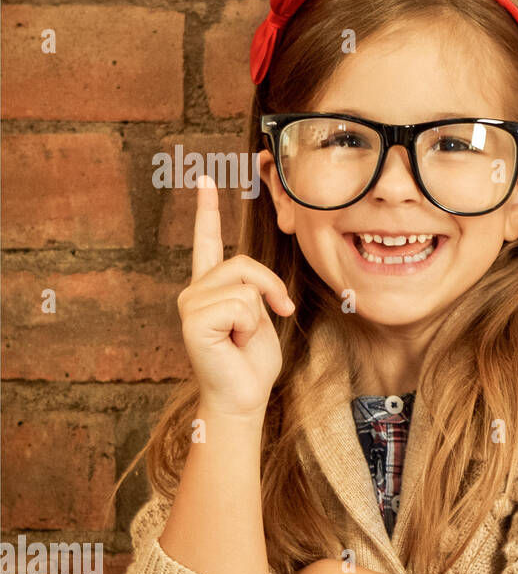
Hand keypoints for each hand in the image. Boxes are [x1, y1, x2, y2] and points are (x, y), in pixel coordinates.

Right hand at [178, 175, 294, 419]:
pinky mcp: (192, 318)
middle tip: (272, 317)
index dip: (206, 208)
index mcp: (212, 287)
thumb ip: (259, 289)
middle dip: (270, 290)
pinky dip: (249, 326)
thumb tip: (263, 288)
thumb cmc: (254, 362)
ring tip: (242, 338)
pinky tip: (234, 343)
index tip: (204, 178)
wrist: (243, 396)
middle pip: (244, 263)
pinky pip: (240, 305)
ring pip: (245, 286)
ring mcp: (189, 303)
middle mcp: (195, 290)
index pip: (206, 240)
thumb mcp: (263, 315)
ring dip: (258, 315)